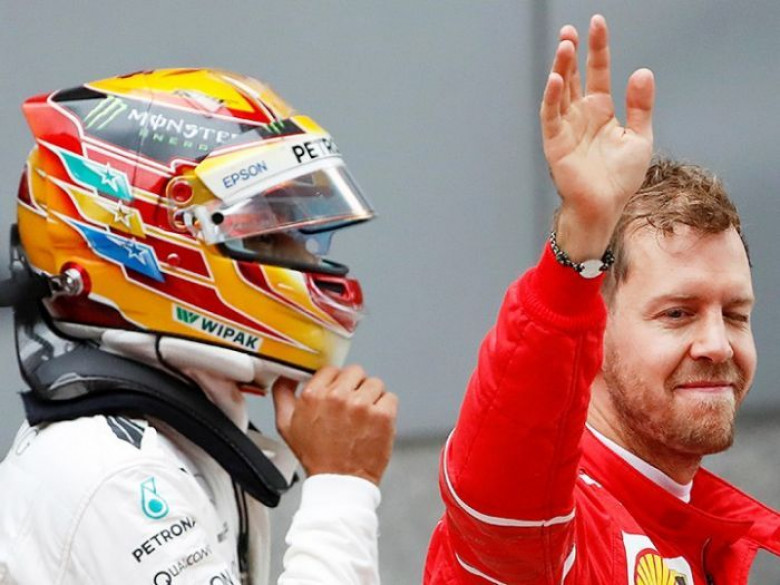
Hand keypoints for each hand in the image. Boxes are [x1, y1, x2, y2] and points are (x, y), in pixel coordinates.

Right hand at [272, 365, 397, 485]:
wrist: (339, 482)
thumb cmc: (316, 456)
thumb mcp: (287, 426)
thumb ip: (282, 395)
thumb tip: (285, 376)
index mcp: (314, 395)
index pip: (331, 369)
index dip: (335, 382)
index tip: (338, 394)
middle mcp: (338, 397)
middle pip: (355, 372)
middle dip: (354, 387)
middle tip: (351, 407)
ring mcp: (362, 405)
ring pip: (374, 383)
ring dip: (371, 397)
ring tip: (363, 417)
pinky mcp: (383, 415)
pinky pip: (390, 397)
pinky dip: (385, 408)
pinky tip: (374, 423)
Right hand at [540, 15, 654, 259]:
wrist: (606, 207)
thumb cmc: (620, 178)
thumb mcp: (639, 136)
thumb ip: (640, 105)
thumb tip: (643, 71)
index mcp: (600, 110)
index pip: (597, 71)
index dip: (598, 48)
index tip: (597, 24)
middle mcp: (580, 114)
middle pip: (573, 76)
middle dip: (571, 52)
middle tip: (571, 31)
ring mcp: (566, 127)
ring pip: (559, 91)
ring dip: (560, 68)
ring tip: (565, 46)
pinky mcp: (555, 143)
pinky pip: (551, 115)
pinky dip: (551, 97)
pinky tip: (555, 78)